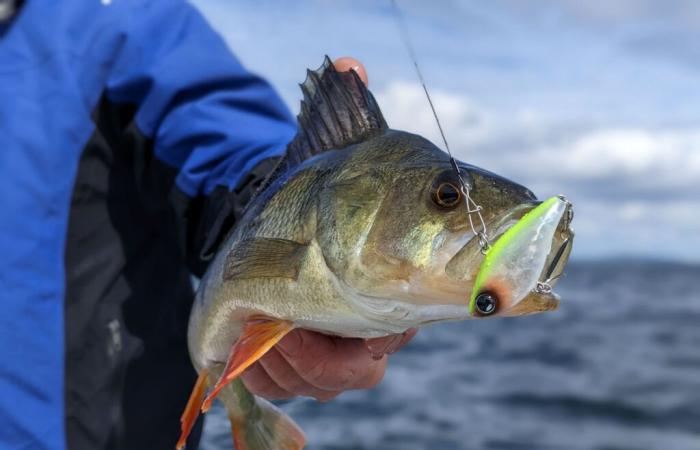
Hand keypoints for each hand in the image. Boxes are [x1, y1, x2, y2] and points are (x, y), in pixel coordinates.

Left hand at [241, 57, 413, 401]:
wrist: (273, 227)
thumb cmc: (313, 200)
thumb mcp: (331, 164)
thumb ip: (347, 121)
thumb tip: (347, 63)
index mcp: (391, 285)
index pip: (403, 330)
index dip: (379, 344)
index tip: (363, 340)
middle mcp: (368, 322)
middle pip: (360, 372)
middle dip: (327, 360)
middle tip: (301, 333)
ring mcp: (332, 346)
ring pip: (320, 384)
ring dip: (290, 363)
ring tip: (271, 331)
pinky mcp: (293, 360)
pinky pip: (285, 390)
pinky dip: (265, 375)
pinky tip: (253, 347)